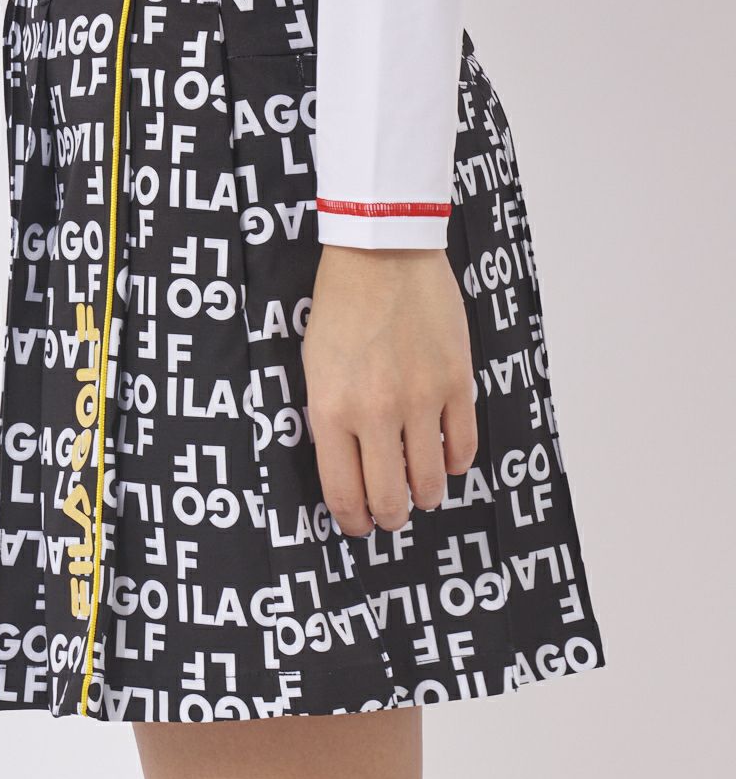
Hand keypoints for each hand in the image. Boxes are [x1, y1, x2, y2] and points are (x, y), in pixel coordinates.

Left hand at [301, 245, 476, 536]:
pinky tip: (446, 457)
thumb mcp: (314, 366)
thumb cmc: (340, 305)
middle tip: (391, 515)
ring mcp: (421, 398)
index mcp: (331, 409)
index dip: (352, 520)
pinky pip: (464, 445)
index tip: (358, 526)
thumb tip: (348, 467)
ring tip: (422, 491)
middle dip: (390, 516)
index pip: (344, 491)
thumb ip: (329, 419)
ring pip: (431, 479)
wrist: (382, 252)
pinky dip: (455, 461)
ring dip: (426, 495)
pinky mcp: (457, 382)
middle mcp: (376, 412)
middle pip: (390, 497)